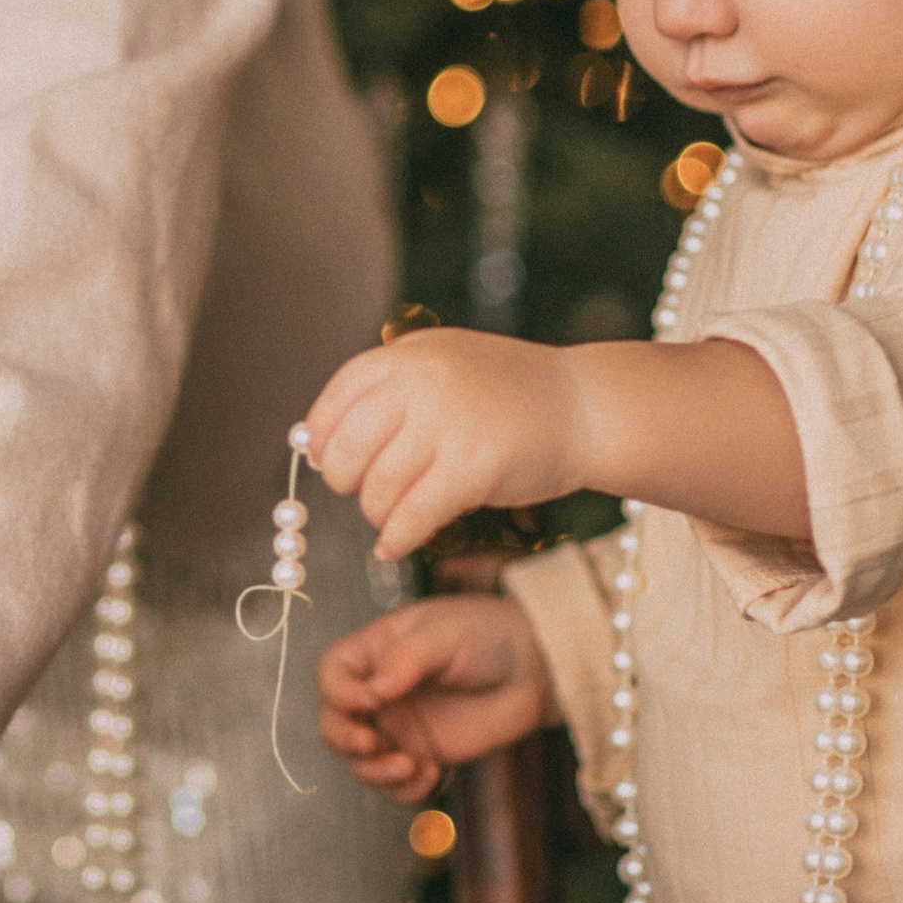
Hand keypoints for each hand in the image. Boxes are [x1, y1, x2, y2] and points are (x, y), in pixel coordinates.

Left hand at [304, 326, 590, 562]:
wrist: (586, 407)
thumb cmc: (510, 395)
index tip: (326, 459)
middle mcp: (423, 383)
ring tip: (394, 517)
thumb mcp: (445, 365)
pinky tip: (395, 546)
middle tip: (364, 491)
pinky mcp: (473, 468)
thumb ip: (390, 391)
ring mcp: (449, 424)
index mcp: (410, 355)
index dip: (320, 437)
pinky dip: (396, 539)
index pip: (337, 398)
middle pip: (346, 449)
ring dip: (378, 514)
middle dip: (346, 481)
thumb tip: (316, 442)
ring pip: (377, 489)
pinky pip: (412, 517)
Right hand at [317, 597, 557, 804]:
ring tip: (410, 766)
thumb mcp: (445, 634)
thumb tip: (375, 690)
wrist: (534, 669)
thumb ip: (408, 658)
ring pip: (360, 762)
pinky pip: (398, 786)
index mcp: (376, 653)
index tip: (371, 700)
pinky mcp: (424, 756)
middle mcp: (380, 693)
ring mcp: (400, 727)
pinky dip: (405, 790)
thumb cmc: (487, 636)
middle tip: (372, 743)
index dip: (340, 691)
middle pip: (334, 722)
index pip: (333, 673)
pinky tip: (432, 775)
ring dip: (374, 771)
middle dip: (344, 738)